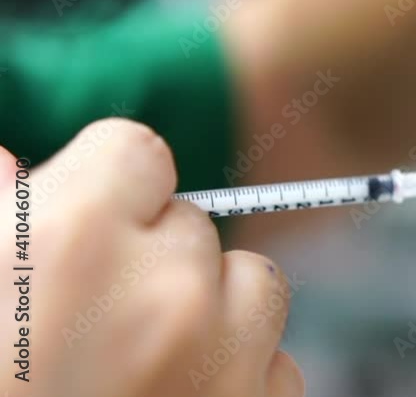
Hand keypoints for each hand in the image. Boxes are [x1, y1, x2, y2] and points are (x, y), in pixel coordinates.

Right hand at [0, 119, 304, 396]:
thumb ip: (1, 216)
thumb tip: (10, 162)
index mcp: (75, 243)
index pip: (136, 151)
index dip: (104, 192)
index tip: (82, 233)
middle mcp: (168, 294)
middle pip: (192, 221)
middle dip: (153, 258)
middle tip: (93, 323)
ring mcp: (226, 363)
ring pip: (256, 283)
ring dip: (215, 309)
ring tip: (148, 358)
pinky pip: (278, 364)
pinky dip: (240, 375)